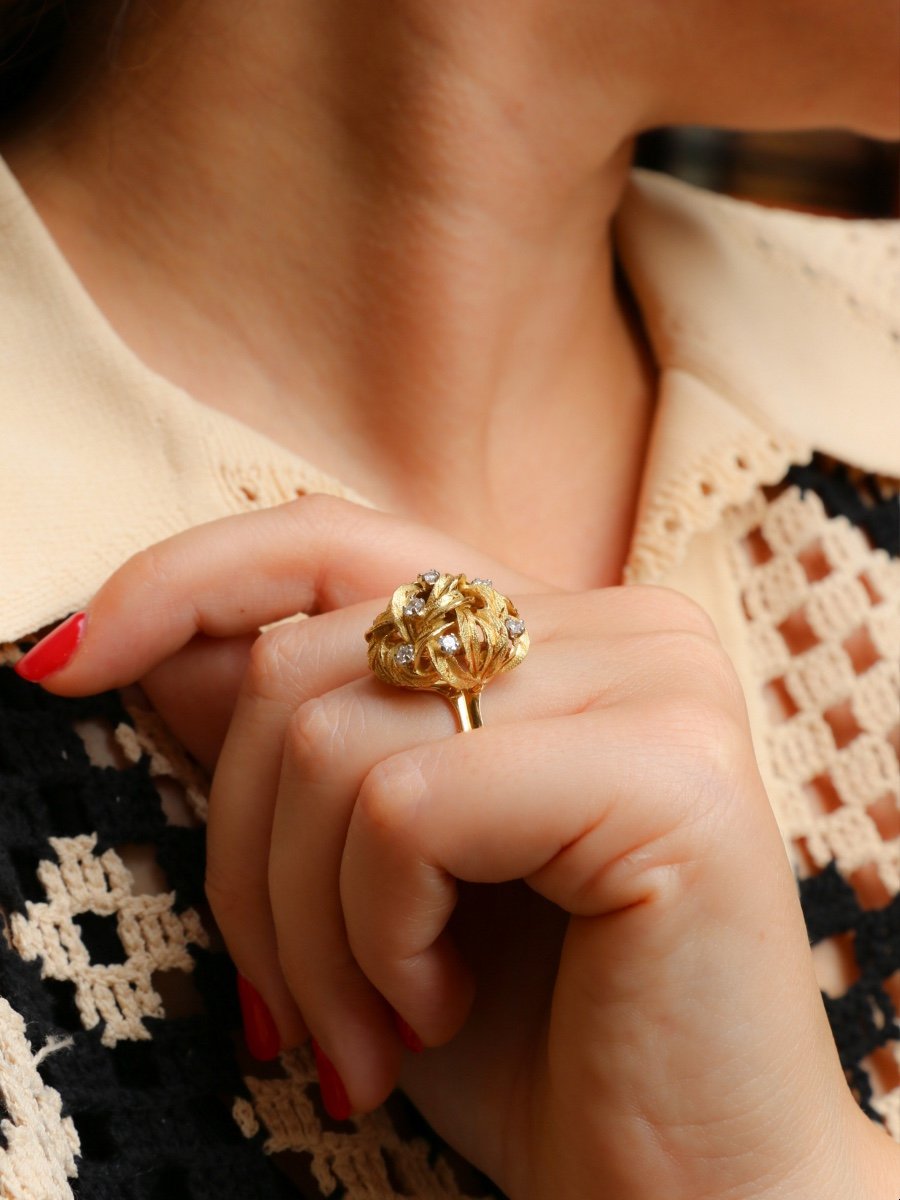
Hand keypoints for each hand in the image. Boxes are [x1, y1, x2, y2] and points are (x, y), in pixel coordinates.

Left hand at [20, 496, 897, 1199]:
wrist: (679, 1191)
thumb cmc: (524, 1036)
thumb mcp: (371, 876)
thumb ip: (292, 741)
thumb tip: (156, 650)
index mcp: (560, 628)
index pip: (338, 544)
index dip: (189, 582)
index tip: (66, 665)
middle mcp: (622, 624)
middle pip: (303, 659)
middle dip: (248, 853)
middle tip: (296, 1005)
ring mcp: (656, 682)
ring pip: (333, 737)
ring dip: (305, 921)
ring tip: (374, 1025)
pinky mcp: (668, 771)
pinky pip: (405, 807)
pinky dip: (374, 932)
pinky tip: (437, 1009)